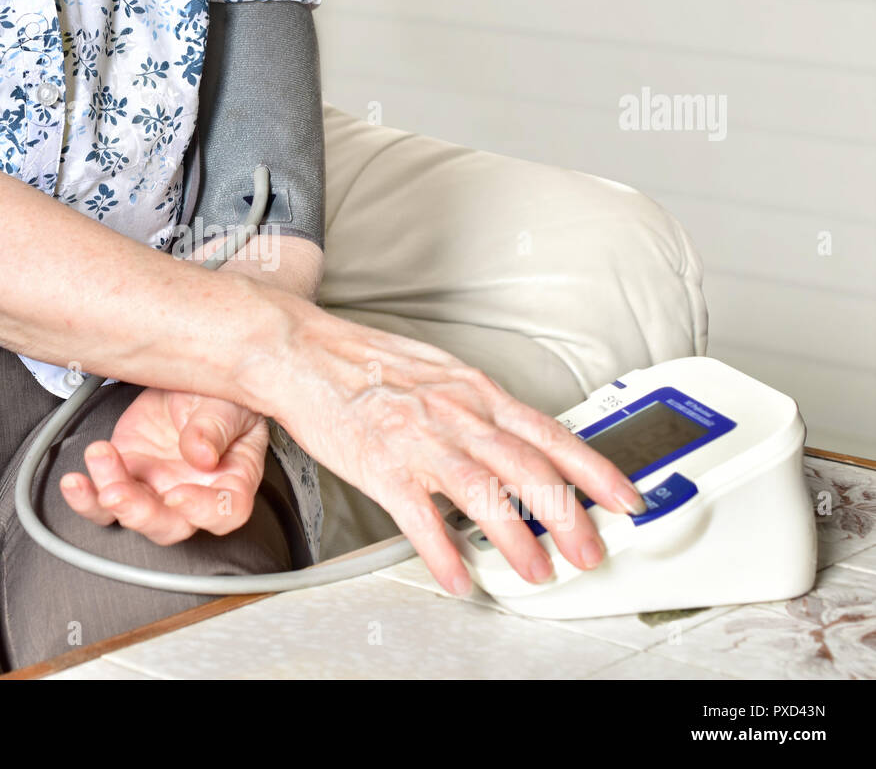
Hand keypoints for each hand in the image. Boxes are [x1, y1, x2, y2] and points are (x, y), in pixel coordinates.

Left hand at [59, 386, 270, 544]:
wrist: (186, 375)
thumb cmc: (218, 394)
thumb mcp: (226, 400)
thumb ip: (216, 427)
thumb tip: (202, 455)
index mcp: (232, 477)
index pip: (226, 511)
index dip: (203, 511)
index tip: (177, 494)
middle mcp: (194, 492)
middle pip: (172, 525)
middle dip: (141, 515)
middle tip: (117, 492)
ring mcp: (157, 489)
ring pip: (133, 515)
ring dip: (109, 499)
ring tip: (99, 457)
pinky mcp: (126, 477)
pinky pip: (102, 501)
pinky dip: (85, 498)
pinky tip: (75, 481)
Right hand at [259, 309, 646, 595]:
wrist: (302, 352)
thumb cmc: (366, 364)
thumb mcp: (440, 374)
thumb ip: (480, 409)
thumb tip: (518, 441)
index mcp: (475, 392)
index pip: (550, 433)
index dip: (595, 469)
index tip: (627, 498)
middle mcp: (456, 414)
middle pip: (528, 468)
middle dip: (569, 516)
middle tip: (592, 552)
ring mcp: (418, 440)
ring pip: (484, 493)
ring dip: (517, 538)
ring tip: (536, 571)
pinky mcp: (379, 464)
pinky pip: (419, 516)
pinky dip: (442, 550)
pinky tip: (458, 576)